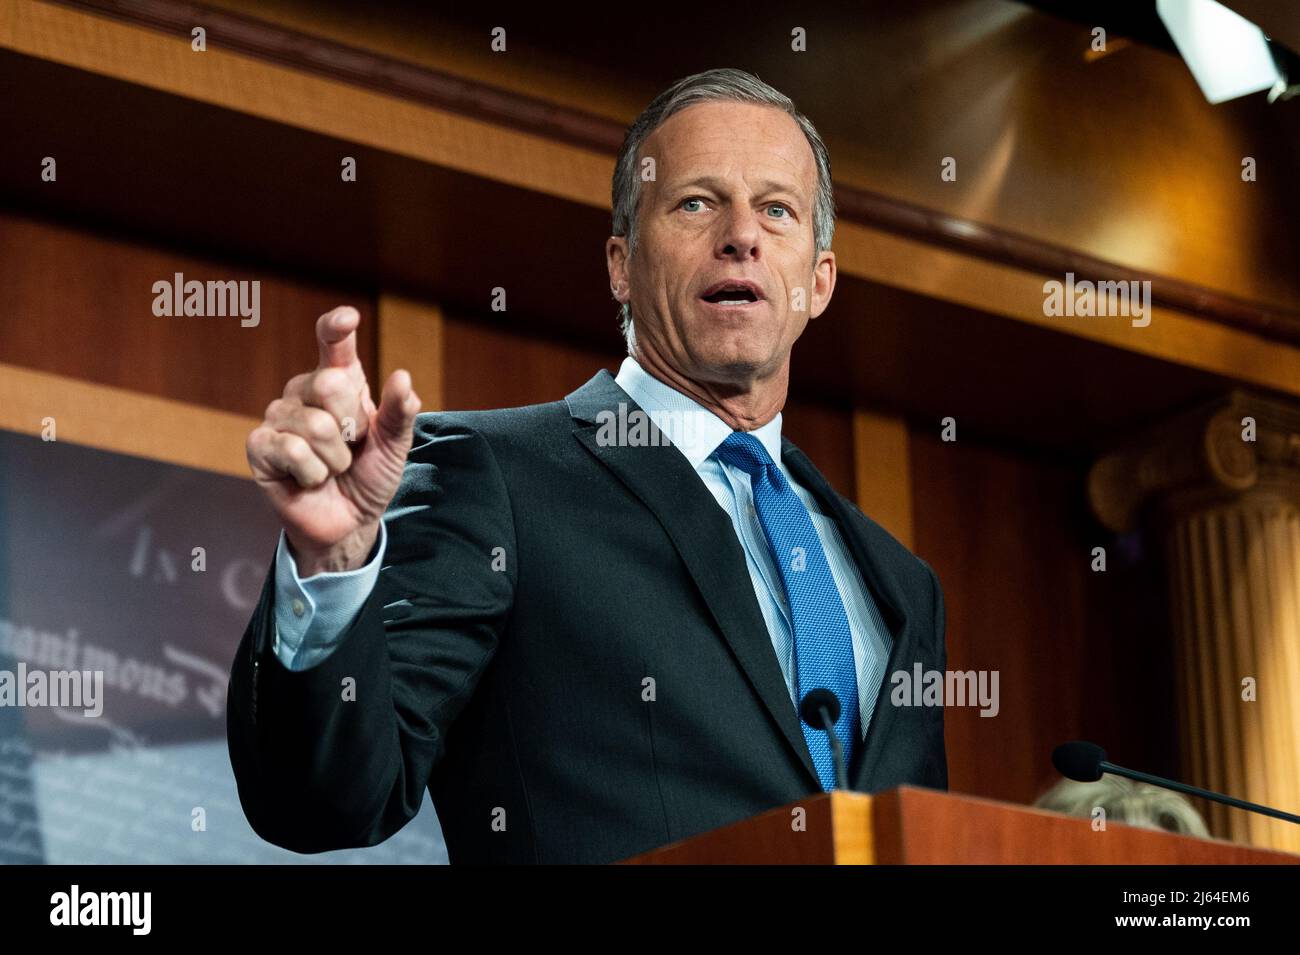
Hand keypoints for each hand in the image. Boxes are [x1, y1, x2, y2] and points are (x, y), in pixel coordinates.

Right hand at [246, 306, 420, 574]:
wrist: (348, 521)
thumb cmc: (369, 476)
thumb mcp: (394, 446)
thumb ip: (401, 413)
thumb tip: (403, 377)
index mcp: (339, 382)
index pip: (334, 345)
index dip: (336, 328)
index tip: (348, 318)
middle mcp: (304, 391)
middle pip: (330, 384)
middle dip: (352, 426)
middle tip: (350, 448)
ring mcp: (278, 416)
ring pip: (315, 424)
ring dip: (336, 458)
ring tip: (331, 468)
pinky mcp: (259, 446)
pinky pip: (292, 449)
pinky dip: (313, 473)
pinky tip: (309, 480)